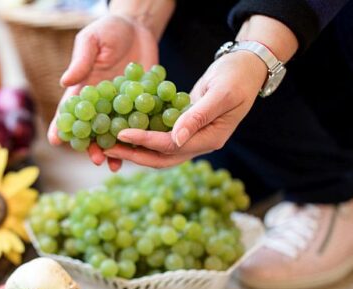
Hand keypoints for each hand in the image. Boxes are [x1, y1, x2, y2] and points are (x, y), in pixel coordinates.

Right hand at [47, 14, 158, 171]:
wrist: (139, 26)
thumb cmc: (109, 30)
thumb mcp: (92, 40)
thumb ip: (81, 60)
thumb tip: (66, 81)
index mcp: (84, 88)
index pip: (70, 111)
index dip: (62, 126)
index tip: (56, 140)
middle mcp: (101, 101)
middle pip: (92, 128)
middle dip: (91, 145)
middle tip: (94, 159)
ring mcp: (121, 105)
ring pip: (115, 132)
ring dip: (114, 149)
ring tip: (115, 164)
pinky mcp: (141, 103)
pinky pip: (139, 123)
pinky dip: (139, 137)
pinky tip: (140, 151)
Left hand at [103, 51, 266, 167]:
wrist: (247, 67)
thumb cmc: (237, 76)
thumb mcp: (220, 93)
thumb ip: (198, 116)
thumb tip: (175, 139)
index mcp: (211, 139)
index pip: (172, 147)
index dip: (145, 142)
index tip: (121, 134)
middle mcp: (199, 143)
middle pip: (161, 158)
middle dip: (133, 154)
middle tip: (106, 148)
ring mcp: (192, 137)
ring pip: (159, 152)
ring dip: (134, 150)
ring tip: (109, 143)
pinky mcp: (184, 127)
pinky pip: (160, 137)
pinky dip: (142, 137)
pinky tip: (122, 130)